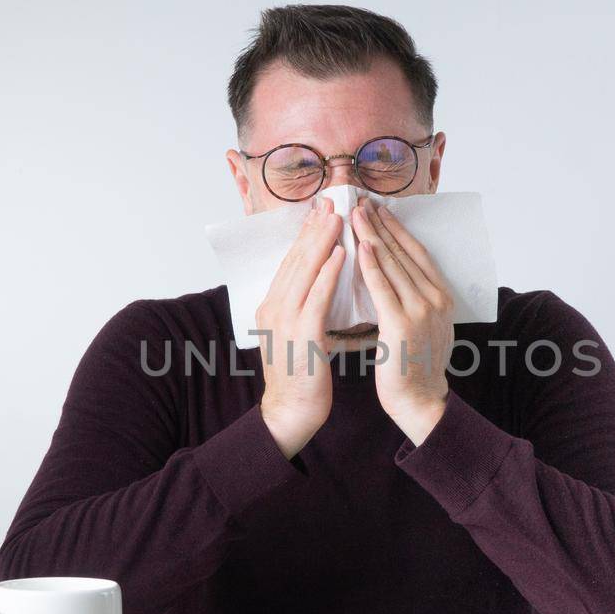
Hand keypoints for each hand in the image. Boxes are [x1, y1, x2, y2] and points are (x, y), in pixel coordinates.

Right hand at [255, 201, 345, 457]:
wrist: (291, 412)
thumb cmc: (302, 377)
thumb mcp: (301, 335)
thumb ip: (307, 310)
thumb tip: (323, 288)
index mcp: (273, 306)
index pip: (292, 262)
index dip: (306, 235)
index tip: (320, 211)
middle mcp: (274, 307)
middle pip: (296, 259)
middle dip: (314, 228)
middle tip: (330, 201)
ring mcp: (285, 320)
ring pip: (305, 271)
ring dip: (322, 241)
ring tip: (337, 217)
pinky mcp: (302, 335)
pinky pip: (316, 297)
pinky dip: (328, 273)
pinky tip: (341, 254)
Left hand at [352, 200, 453, 444]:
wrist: (421, 401)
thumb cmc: (416, 367)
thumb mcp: (425, 327)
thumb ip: (416, 301)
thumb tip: (400, 278)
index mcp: (441, 296)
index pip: (417, 253)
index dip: (397, 229)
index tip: (380, 208)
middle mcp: (435, 298)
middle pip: (404, 252)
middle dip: (382, 224)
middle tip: (362, 200)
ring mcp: (421, 310)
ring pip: (393, 264)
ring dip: (373, 235)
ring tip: (356, 214)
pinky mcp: (403, 325)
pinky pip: (383, 289)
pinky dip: (372, 266)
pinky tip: (360, 247)